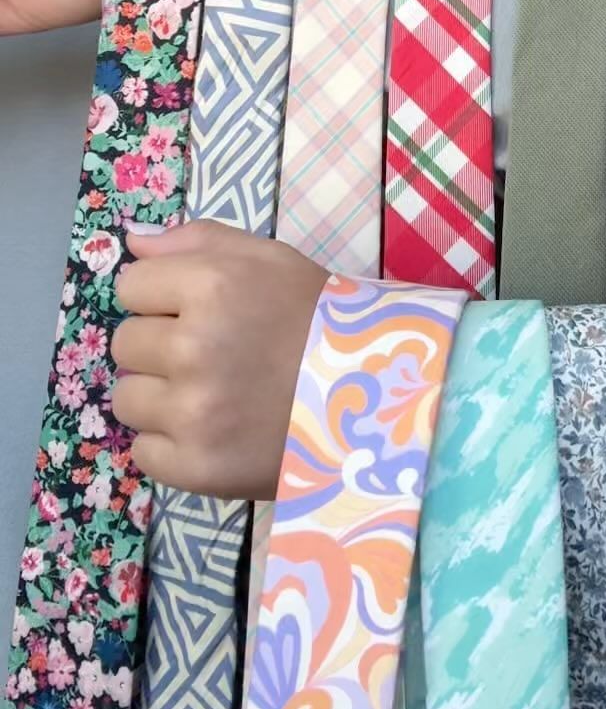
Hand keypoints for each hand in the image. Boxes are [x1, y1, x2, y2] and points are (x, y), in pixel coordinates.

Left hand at [112, 220, 329, 499]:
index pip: (131, 286)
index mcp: (212, 285)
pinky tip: (212, 431)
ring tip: (211, 395)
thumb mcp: (269, 259)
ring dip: (159, 397)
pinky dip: (170, 445)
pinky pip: (142, 452)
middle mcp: (195, 346)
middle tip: (211, 355)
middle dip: (160, 345)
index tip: (196, 310)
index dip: (161, 296)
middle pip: (125, 343)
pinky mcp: (196, 467)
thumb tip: (133, 242)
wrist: (377, 399)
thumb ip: (196, 241)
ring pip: (127, 398)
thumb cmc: (320, 320)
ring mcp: (193, 412)